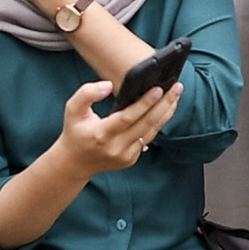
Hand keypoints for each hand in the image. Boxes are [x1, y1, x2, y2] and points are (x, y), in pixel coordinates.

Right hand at [55, 72, 180, 179]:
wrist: (74, 163)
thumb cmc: (75, 132)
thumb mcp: (72, 109)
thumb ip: (87, 93)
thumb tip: (108, 85)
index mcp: (101, 134)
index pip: (128, 118)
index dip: (144, 103)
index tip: (158, 89)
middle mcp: (116, 147)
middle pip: (146, 124)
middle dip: (164, 104)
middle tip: (176, 87)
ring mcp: (126, 156)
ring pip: (151, 131)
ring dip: (165, 112)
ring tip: (175, 95)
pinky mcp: (131, 159)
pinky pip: (148, 138)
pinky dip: (158, 122)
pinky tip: (165, 109)